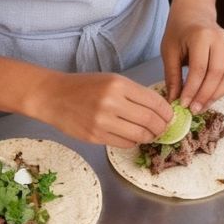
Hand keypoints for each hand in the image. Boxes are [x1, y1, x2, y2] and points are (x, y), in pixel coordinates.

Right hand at [30, 71, 171, 147]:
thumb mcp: (111, 80)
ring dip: (150, 137)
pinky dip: (134, 142)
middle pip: (150, 121)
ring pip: (140, 135)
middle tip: (163, 128)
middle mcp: (112, 102)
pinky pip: (124, 144)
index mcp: (118, 85)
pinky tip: (132, 136)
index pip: (154, 102)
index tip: (170, 116)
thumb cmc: (84, 86)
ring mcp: (103, 122)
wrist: (53, 96)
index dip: (167, 112)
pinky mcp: (95, 136)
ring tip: (150, 134)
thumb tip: (160, 110)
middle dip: (162, 127)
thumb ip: (134, 93)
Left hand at [161, 3, 223, 112]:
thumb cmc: (179, 31)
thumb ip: (172, 76)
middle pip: (217, 74)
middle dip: (205, 95)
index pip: (199, 69)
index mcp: (201, 35)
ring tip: (202, 106)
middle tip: (194, 109)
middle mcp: (221, 38)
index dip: (192, 90)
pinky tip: (213, 95)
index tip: (183, 104)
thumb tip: (174, 101)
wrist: (194, 13)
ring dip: (216, 95)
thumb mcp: (169, 51)